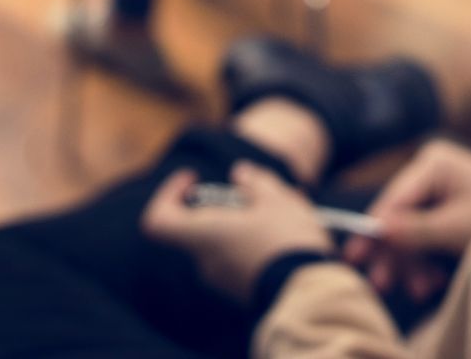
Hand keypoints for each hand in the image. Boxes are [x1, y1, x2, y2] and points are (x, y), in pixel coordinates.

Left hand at [141, 161, 331, 302]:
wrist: (311, 297)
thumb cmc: (286, 242)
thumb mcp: (276, 199)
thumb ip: (255, 182)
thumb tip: (240, 174)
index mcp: (202, 235)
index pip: (158, 219)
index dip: (168, 194)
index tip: (193, 179)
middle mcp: (205, 262)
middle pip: (201, 224)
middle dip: (227, 204)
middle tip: (258, 193)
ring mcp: (223, 281)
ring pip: (225, 240)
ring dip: (247, 221)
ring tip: (287, 211)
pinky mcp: (242, 291)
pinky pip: (240, 258)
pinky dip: (255, 241)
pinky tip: (289, 234)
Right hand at [341, 139, 470, 301]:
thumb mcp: (456, 227)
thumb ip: (415, 229)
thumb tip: (376, 229)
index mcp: (434, 162)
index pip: (395, 197)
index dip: (374, 228)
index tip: (356, 254)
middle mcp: (432, 171)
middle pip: (398, 216)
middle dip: (394, 254)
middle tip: (381, 284)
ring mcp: (439, 190)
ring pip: (409, 231)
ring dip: (411, 264)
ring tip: (420, 291)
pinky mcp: (446, 211)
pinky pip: (424, 236)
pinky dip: (425, 261)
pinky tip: (432, 282)